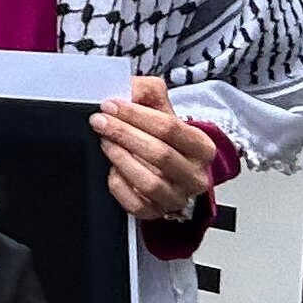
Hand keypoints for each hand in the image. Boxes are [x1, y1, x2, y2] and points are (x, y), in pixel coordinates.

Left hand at [93, 76, 217, 220]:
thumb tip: (130, 89)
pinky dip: (120, 187)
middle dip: (124, 134)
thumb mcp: (159, 107)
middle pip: (160, 154)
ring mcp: (177, 198)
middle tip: (100, 122)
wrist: (164, 162)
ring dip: (121, 159)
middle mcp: (195, 176)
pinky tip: (112, 170)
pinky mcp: (157, 213)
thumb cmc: (161, 134)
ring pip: (150, 183)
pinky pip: (136, 205)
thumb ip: (148, 91)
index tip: (110, 106)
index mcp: (202, 147)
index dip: (136, 115)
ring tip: (105, 143)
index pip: (170, 128)